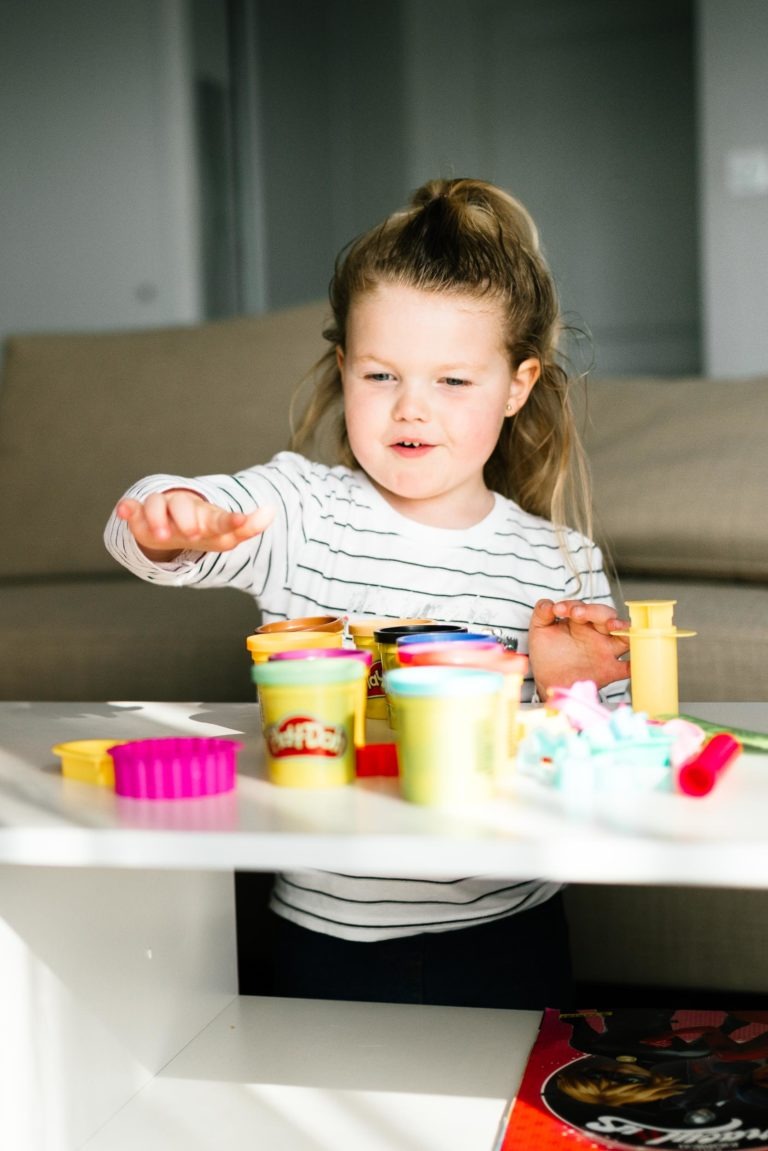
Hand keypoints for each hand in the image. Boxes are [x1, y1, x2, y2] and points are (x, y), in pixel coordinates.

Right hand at [116, 490, 275, 560]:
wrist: (170, 526)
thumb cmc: (201, 529)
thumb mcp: (223, 536)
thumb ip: (247, 527)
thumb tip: (272, 510)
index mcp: (207, 516)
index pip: (220, 518)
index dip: (231, 521)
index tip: (240, 522)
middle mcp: (184, 507)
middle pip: (186, 506)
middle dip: (189, 519)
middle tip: (194, 535)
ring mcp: (161, 509)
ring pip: (158, 504)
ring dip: (159, 517)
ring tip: (163, 534)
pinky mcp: (139, 514)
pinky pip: (132, 507)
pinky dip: (128, 508)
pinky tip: (125, 509)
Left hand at [528, 598, 629, 696]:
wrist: (547, 681)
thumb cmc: (547, 654)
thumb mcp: (540, 630)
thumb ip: (541, 613)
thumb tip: (548, 603)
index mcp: (581, 622)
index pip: (584, 607)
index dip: (572, 605)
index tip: (558, 610)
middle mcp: (597, 633)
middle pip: (608, 615)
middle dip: (596, 611)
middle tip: (578, 613)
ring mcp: (606, 651)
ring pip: (624, 635)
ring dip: (622, 629)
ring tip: (613, 626)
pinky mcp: (610, 670)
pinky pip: (628, 667)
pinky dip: (636, 664)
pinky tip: (636, 661)